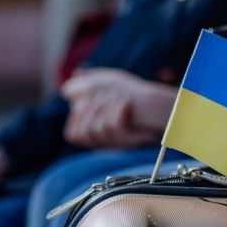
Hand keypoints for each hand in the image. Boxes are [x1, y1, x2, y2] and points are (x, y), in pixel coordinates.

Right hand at [60, 68, 177, 147]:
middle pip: (83, 134)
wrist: (160, 101)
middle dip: (92, 110)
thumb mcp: (105, 82)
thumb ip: (85, 85)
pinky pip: (115, 131)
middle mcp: (105, 142)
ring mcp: (118, 144)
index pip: (73, 135)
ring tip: (119, 99)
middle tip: (106, 97)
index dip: (77, 118)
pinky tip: (125, 103)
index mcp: (95, 132)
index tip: (87, 102)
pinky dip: (118, 113)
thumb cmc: (132, 92)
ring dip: (106, 109)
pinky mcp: (133, 142)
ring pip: (97, 131)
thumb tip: (66, 90)